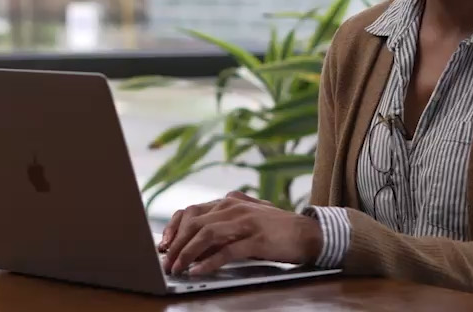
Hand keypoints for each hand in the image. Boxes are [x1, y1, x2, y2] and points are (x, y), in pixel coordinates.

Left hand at [158, 191, 322, 276]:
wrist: (309, 232)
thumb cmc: (276, 230)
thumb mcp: (246, 219)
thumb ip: (223, 225)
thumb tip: (195, 244)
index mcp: (230, 201)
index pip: (192, 211)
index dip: (174, 228)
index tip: (164, 246)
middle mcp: (234, 207)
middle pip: (195, 223)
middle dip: (176, 244)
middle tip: (167, 262)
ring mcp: (246, 222)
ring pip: (206, 234)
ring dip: (187, 253)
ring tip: (177, 268)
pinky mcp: (257, 239)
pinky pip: (227, 250)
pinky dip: (209, 262)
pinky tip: (198, 271)